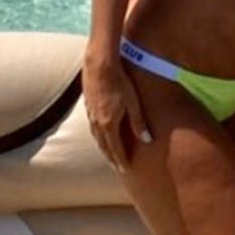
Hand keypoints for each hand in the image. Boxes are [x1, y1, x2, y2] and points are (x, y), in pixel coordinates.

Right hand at [83, 51, 151, 171]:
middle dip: (111, 158)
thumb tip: (147, 140)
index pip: (115, 149)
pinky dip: (98, 136)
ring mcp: (90, 114)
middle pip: (104, 146)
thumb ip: (139, 122)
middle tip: (118, 167)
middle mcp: (97, 122)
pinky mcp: (87, 106)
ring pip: (96, 137)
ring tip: (110, 154)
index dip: (121, 160)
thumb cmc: (120, 81)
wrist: (100, 64)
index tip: (125, 170)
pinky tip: (101, 134)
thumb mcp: (133, 102)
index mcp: (108, 124)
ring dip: (104, 148)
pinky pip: (93, 127)